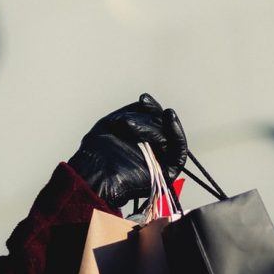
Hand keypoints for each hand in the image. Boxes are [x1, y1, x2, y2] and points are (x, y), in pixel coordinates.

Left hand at [66, 92, 187, 209]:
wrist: (93, 175)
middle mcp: (153, 149)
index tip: (143, 98)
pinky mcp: (169, 172)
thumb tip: (146, 101)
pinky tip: (169, 117)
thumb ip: (131, 112)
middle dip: (146, 118)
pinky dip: (177, 133)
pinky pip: (179, 151)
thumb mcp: (111, 124)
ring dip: (151, 125)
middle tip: (126, 121)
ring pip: (167, 135)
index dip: (151, 108)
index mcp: (141, 140)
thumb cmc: (97, 152)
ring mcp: (162, 160)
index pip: (154, 120)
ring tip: (128, 125)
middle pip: (161, 126)